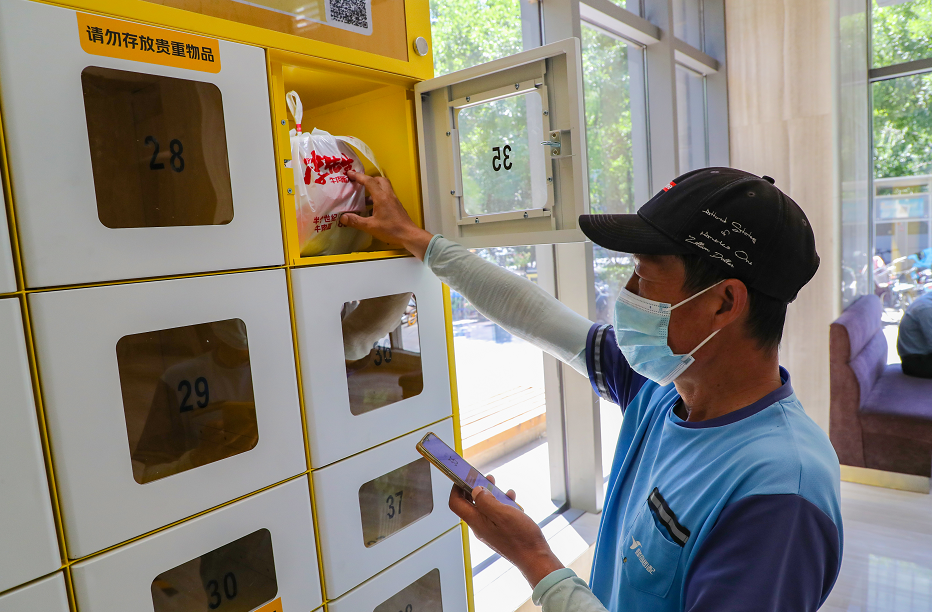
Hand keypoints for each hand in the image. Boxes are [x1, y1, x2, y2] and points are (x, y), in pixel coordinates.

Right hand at [342, 171, 433, 259]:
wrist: (409, 235)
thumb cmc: (391, 230)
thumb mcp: (370, 227)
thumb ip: (356, 221)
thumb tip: (343, 217)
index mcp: (381, 197)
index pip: (369, 181)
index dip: (358, 176)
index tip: (350, 174)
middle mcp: (388, 195)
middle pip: (379, 180)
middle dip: (369, 179)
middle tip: (359, 184)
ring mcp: (394, 200)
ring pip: (384, 188)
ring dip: (374, 189)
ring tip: (363, 199)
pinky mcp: (396, 206)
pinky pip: (386, 196)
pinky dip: (378, 198)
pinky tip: (372, 209)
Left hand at [449, 474, 563, 587]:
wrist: (535, 558)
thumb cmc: (521, 538)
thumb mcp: (502, 513)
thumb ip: (486, 501)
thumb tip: (475, 491)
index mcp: (477, 522)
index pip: (456, 504)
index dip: (456, 488)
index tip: (462, 477)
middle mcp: (480, 527)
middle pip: (469, 504)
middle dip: (475, 488)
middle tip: (483, 478)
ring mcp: (490, 531)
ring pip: (484, 508)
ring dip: (490, 495)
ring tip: (499, 486)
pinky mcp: (500, 533)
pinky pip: (496, 515)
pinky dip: (501, 504)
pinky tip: (511, 500)